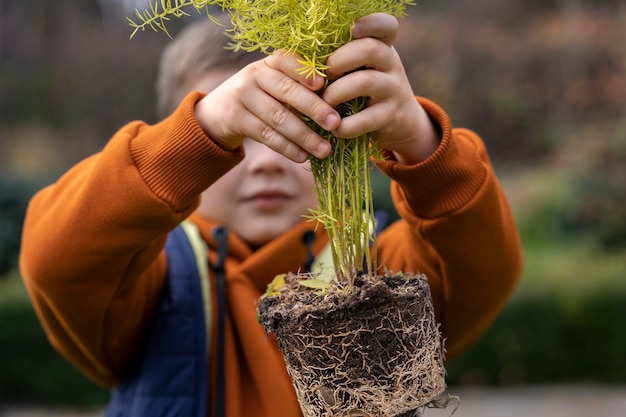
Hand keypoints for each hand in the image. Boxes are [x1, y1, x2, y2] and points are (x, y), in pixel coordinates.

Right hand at [194, 51, 339, 162]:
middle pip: (287, 91)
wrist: (217, 112)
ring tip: (324, 150)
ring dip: (304, 135)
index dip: (305, 72)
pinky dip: (286, 147)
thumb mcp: (273, 84)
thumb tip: (338, 104)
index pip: (288, 60)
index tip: (323, 85)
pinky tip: (302, 156)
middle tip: (335, 124)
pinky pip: (266, 135)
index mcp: (270, 62)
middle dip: (314, 108)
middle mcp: (254, 74)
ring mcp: (243, 96)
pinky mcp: (236, 119)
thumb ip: (298, 88)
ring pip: (278, 117)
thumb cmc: (260, 97)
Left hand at [323, 13, 439, 164]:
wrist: (400, 124)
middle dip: (338, 61)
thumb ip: (342, 58)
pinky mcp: (391, 115)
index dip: (370, 22)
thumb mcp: (362, 69)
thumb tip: (298, 55)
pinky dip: (344, 125)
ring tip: (325, 103)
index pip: (386, 25)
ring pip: (365, 82)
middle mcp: (392, 63)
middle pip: (369, 49)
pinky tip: (335, 128)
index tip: (351, 29)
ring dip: (336, 93)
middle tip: (325, 75)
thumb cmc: (367, 91)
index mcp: (383, 46)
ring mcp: (394, 89)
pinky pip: (365, 119)